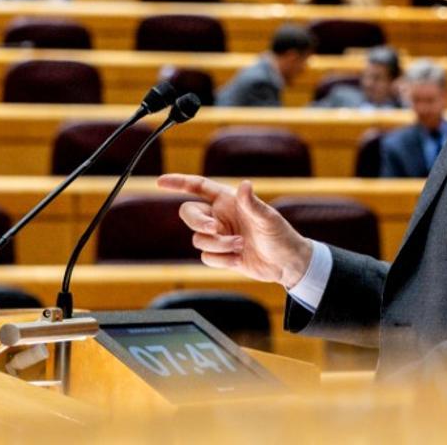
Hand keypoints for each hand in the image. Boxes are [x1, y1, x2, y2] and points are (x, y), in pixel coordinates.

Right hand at [157, 173, 312, 288]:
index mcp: (228, 200)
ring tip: (240, 247)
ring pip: (198, 239)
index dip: (178, 183)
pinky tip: (238, 260)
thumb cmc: (281, 236)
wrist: (286, 264)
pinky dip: (221, 260)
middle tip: (214, 230)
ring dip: (217, 245)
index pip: (197, 187)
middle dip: (198, 223)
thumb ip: (252, 203)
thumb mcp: (268, 218)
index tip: (160, 182)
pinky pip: (206, 257)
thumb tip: (245, 185)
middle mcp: (220, 216)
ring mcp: (219, 236)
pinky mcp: (221, 254)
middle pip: (189, 214)